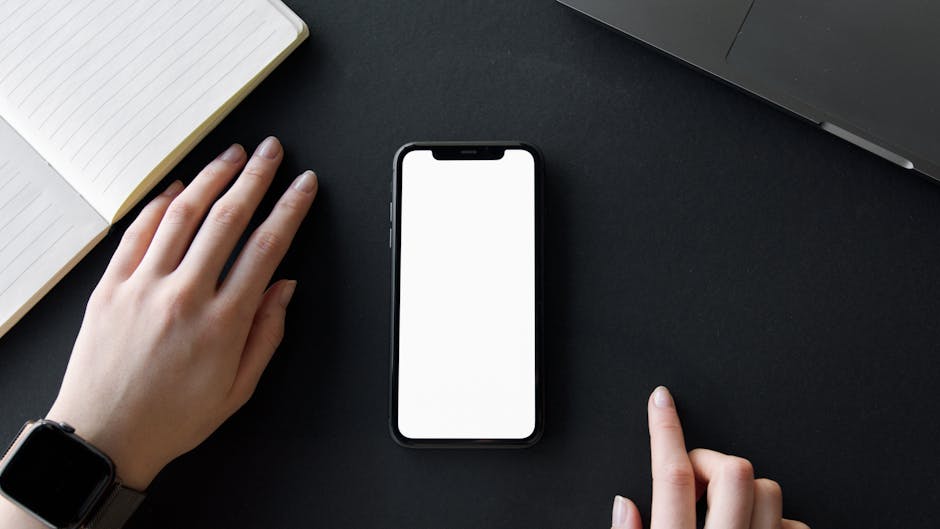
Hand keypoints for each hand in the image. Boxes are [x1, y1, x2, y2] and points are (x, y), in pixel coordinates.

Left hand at [45, 137, 316, 490]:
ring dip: (211, 176)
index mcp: (223, 323)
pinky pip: (137, 232)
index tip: (303, 186)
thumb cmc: (172, 418)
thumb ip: (267, 334)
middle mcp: (183, 296)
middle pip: (227, 218)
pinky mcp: (110, 287)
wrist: (104, 437)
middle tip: (272, 152)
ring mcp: (142, 287)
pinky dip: (160, 204)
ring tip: (232, 154)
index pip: (266, 247)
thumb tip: (285, 287)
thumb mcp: (238, 389)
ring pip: (182, 214)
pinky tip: (178, 187)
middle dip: (256, 177)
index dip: (290, 209)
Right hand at [611, 387, 808, 528]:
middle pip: (733, 471)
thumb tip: (624, 504)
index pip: (673, 475)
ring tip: (727, 512)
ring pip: (769, 490)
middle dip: (713, 464)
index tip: (661, 401)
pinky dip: (777, 521)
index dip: (665, 429)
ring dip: (746, 491)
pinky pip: (795, 523)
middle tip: (699, 482)